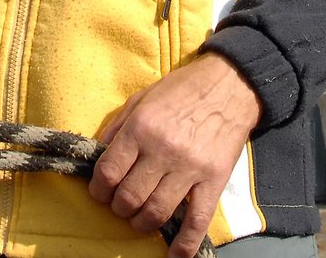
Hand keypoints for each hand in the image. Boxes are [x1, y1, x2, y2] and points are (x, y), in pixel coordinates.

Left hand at [88, 52, 261, 257]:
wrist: (228, 85)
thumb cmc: (180, 90)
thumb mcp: (141, 99)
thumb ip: (118, 128)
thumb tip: (97, 156)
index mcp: (141, 127)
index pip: (108, 173)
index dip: (98, 190)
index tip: (100, 192)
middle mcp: (162, 150)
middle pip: (129, 198)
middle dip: (119, 208)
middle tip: (121, 204)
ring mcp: (189, 168)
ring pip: (156, 213)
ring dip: (142, 223)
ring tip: (140, 218)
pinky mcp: (213, 180)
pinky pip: (196, 221)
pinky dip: (183, 245)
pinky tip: (173, 255)